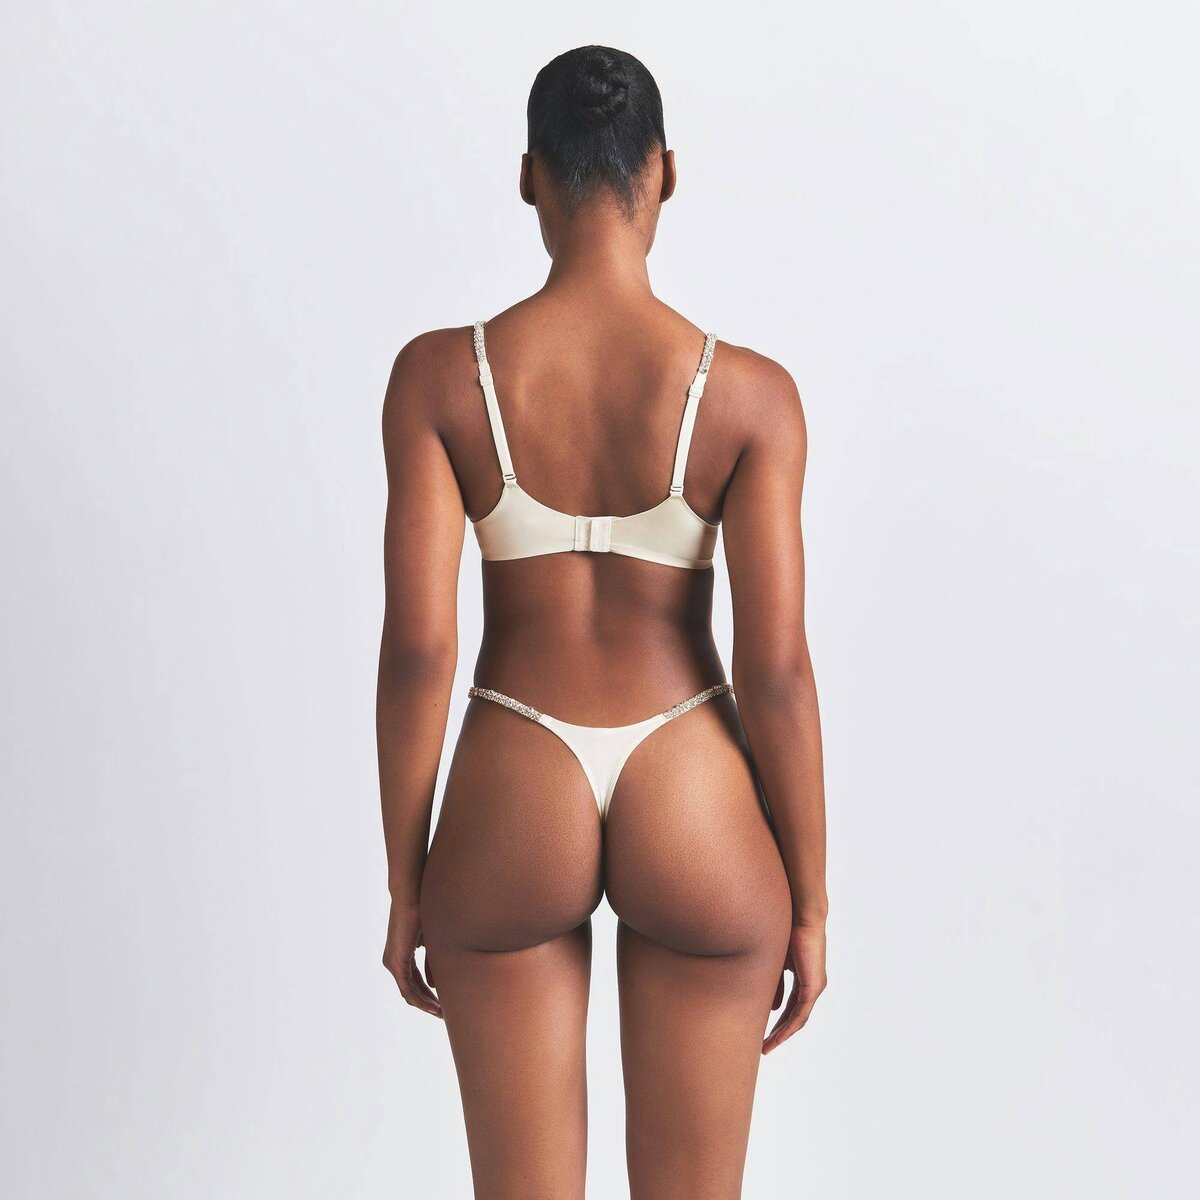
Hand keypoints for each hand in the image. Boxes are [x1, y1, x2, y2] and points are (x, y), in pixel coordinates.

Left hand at [382, 899, 441, 1017]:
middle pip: (412, 989)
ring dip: (425, 1004)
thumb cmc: (424, 910)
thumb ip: (433, 962)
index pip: (416, 979)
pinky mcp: (395, 963)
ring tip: (442, 1013)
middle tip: (444, 1013)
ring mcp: (392, 962)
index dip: (429, 992)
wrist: (412, 896)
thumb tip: (436, 984)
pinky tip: (434, 1007)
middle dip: (428, 1002)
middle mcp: (394, 960)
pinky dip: (421, 999)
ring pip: (409, 992)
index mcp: (402, 952)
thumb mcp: (432, 941)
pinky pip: (407, 989)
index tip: (444, 1001)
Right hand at [763, 922, 825, 1053]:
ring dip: (783, 1033)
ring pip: (799, 1018)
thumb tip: (771, 1006)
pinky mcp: (813, 986)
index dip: (778, 1019)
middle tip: (764, 1045)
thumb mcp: (776, 961)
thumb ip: (774, 982)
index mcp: (804, 977)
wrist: (802, 916)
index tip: (764, 1030)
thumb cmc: (787, 930)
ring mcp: (815, 986)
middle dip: (779, 1032)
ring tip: (767, 1045)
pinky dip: (789, 1026)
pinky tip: (778, 1036)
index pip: (791, 1005)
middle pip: (795, 1016)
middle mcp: (813, 984)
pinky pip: (801, 1013)